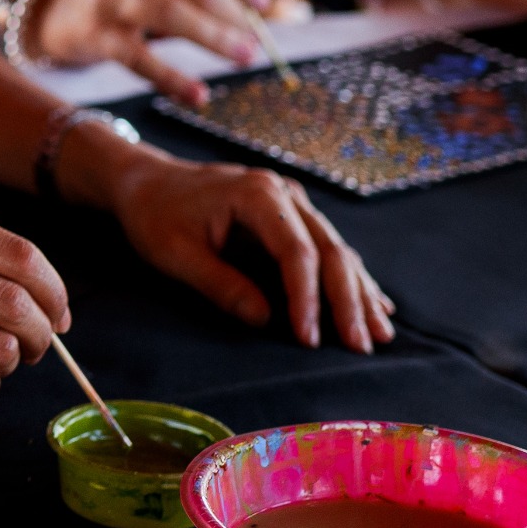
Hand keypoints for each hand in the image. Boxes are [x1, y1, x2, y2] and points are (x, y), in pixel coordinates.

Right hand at [30, 0, 274, 104]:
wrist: (52, 4)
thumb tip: (259, 6)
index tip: (264, 1)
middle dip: (239, 16)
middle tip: (257, 40)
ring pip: (175, 14)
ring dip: (217, 39)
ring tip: (245, 56)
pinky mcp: (98, 35)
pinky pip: (142, 60)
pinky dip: (174, 79)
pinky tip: (199, 95)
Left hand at [68, 128, 393, 350]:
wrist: (146, 182)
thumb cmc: (155, 215)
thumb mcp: (175, 253)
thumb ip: (219, 284)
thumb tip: (264, 320)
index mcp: (257, 194)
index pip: (296, 252)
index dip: (306, 298)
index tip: (308, 339)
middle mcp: (285, 194)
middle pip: (330, 250)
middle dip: (348, 301)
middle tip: (361, 346)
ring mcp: (293, 203)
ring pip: (337, 251)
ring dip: (359, 293)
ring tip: (379, 334)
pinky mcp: (293, 216)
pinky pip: (328, 249)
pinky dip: (350, 279)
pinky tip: (376, 303)